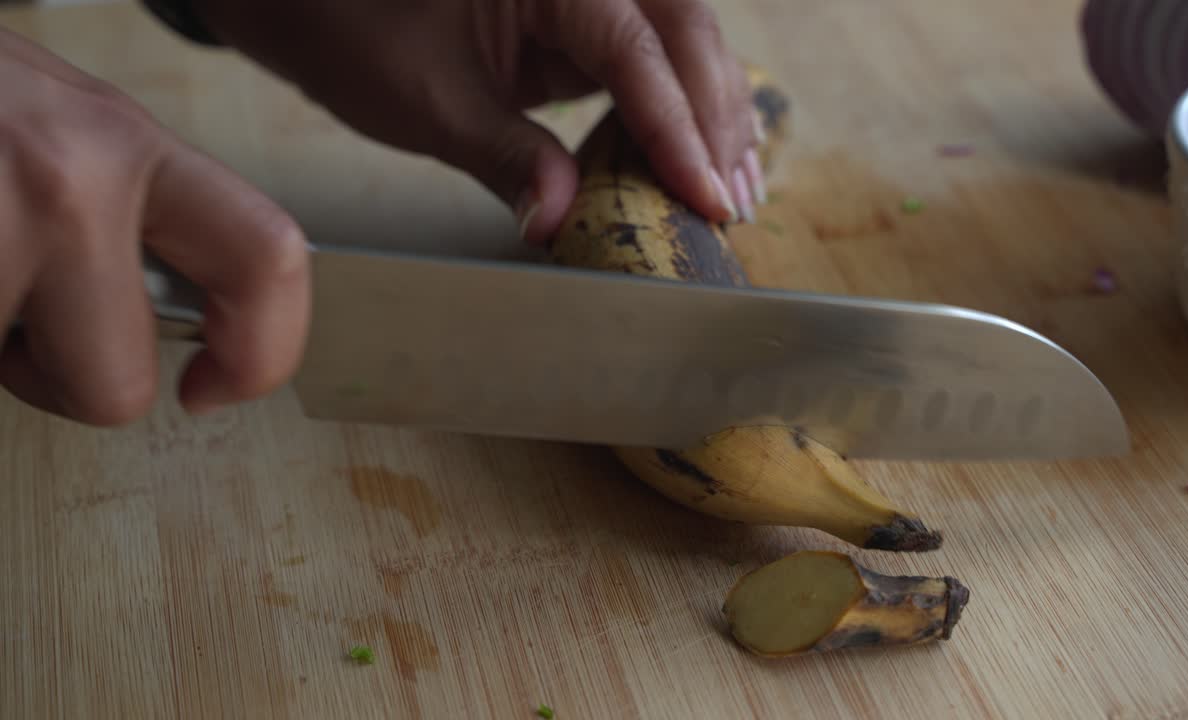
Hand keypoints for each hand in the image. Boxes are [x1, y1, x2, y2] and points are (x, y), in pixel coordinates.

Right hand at [0, 28, 309, 424]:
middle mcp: (70, 180)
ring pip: (13, 380)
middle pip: (117, 387)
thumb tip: (190, 318)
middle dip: (64, 382)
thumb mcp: (58, 132)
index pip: (267, 259)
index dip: (264, 350)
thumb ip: (127, 214)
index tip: (217, 385)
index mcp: (126, 145)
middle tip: (18, 323)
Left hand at [197, 0, 765, 244]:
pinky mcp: (586, 21)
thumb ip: (504, 158)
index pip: (636, 47)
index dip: (678, 128)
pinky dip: (680, 109)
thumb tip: (561, 223)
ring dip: (713, 116)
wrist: (318, 0)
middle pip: (684, 32)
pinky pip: (653, 57)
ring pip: (683, 41)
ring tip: (736, 191)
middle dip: (714, 122)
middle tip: (730, 204)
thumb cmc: (358, 32)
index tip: (705, 196)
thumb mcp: (429, 101)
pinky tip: (701, 159)